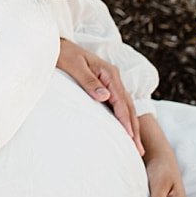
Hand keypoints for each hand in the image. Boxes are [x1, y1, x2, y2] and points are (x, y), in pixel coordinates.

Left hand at [57, 38, 143, 154]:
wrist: (57, 45)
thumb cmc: (64, 55)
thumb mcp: (74, 66)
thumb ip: (89, 81)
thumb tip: (104, 97)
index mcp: (109, 73)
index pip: (120, 101)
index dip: (125, 120)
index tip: (130, 137)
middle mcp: (113, 78)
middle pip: (128, 106)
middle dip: (134, 129)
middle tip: (139, 151)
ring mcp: (110, 82)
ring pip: (126, 107)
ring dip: (132, 126)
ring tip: (137, 147)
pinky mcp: (105, 87)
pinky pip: (118, 105)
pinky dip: (124, 119)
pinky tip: (126, 131)